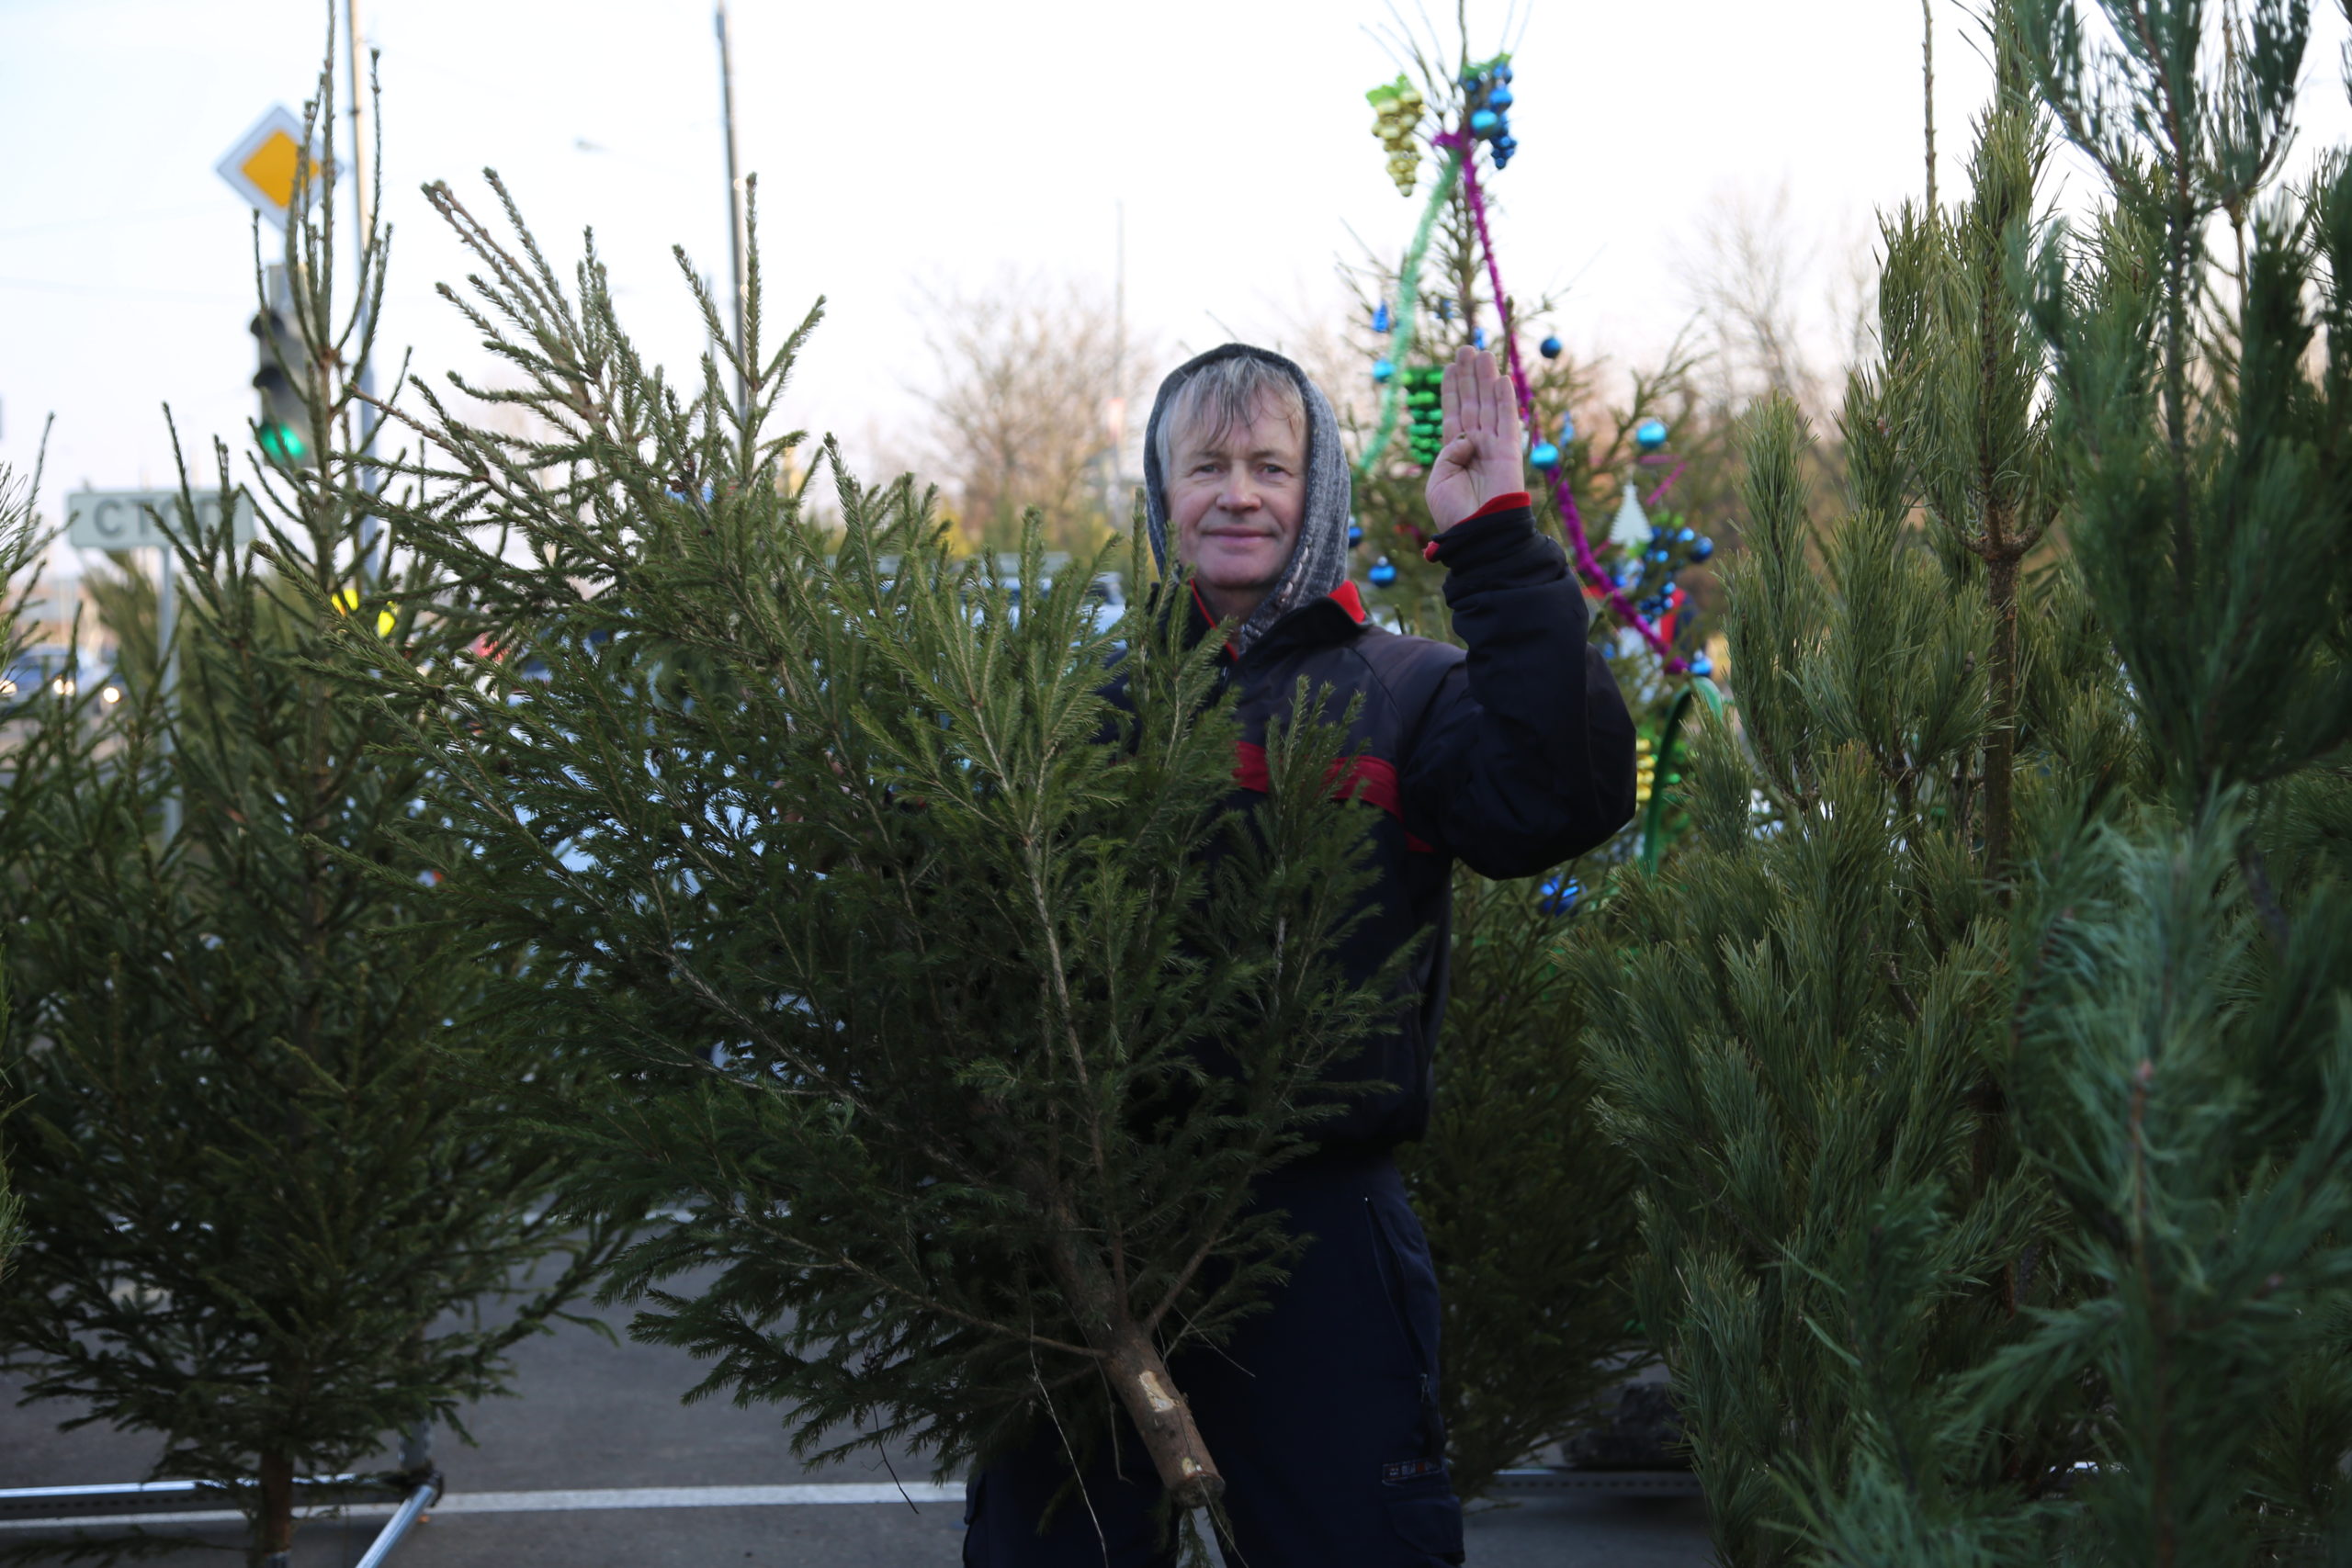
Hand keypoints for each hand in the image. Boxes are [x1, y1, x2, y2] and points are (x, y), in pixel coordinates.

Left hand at [1424, 346, 1527, 532]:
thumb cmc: (1454, 513)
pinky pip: (1507, 421)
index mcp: (1455, 452)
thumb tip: (1465, 437)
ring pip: (1489, 405)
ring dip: (1486, 379)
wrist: (1477, 533)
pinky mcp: (1509, 452)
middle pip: (1472, 402)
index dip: (1451, 389)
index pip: (1454, 413)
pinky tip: (1502, 379)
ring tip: (1482, 353)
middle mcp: (1474, 445)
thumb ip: (1447, 453)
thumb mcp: (1438, 480)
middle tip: (1466, 348)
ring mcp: (1493, 446)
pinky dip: (1505, 400)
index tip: (1450, 367)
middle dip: (1469, 376)